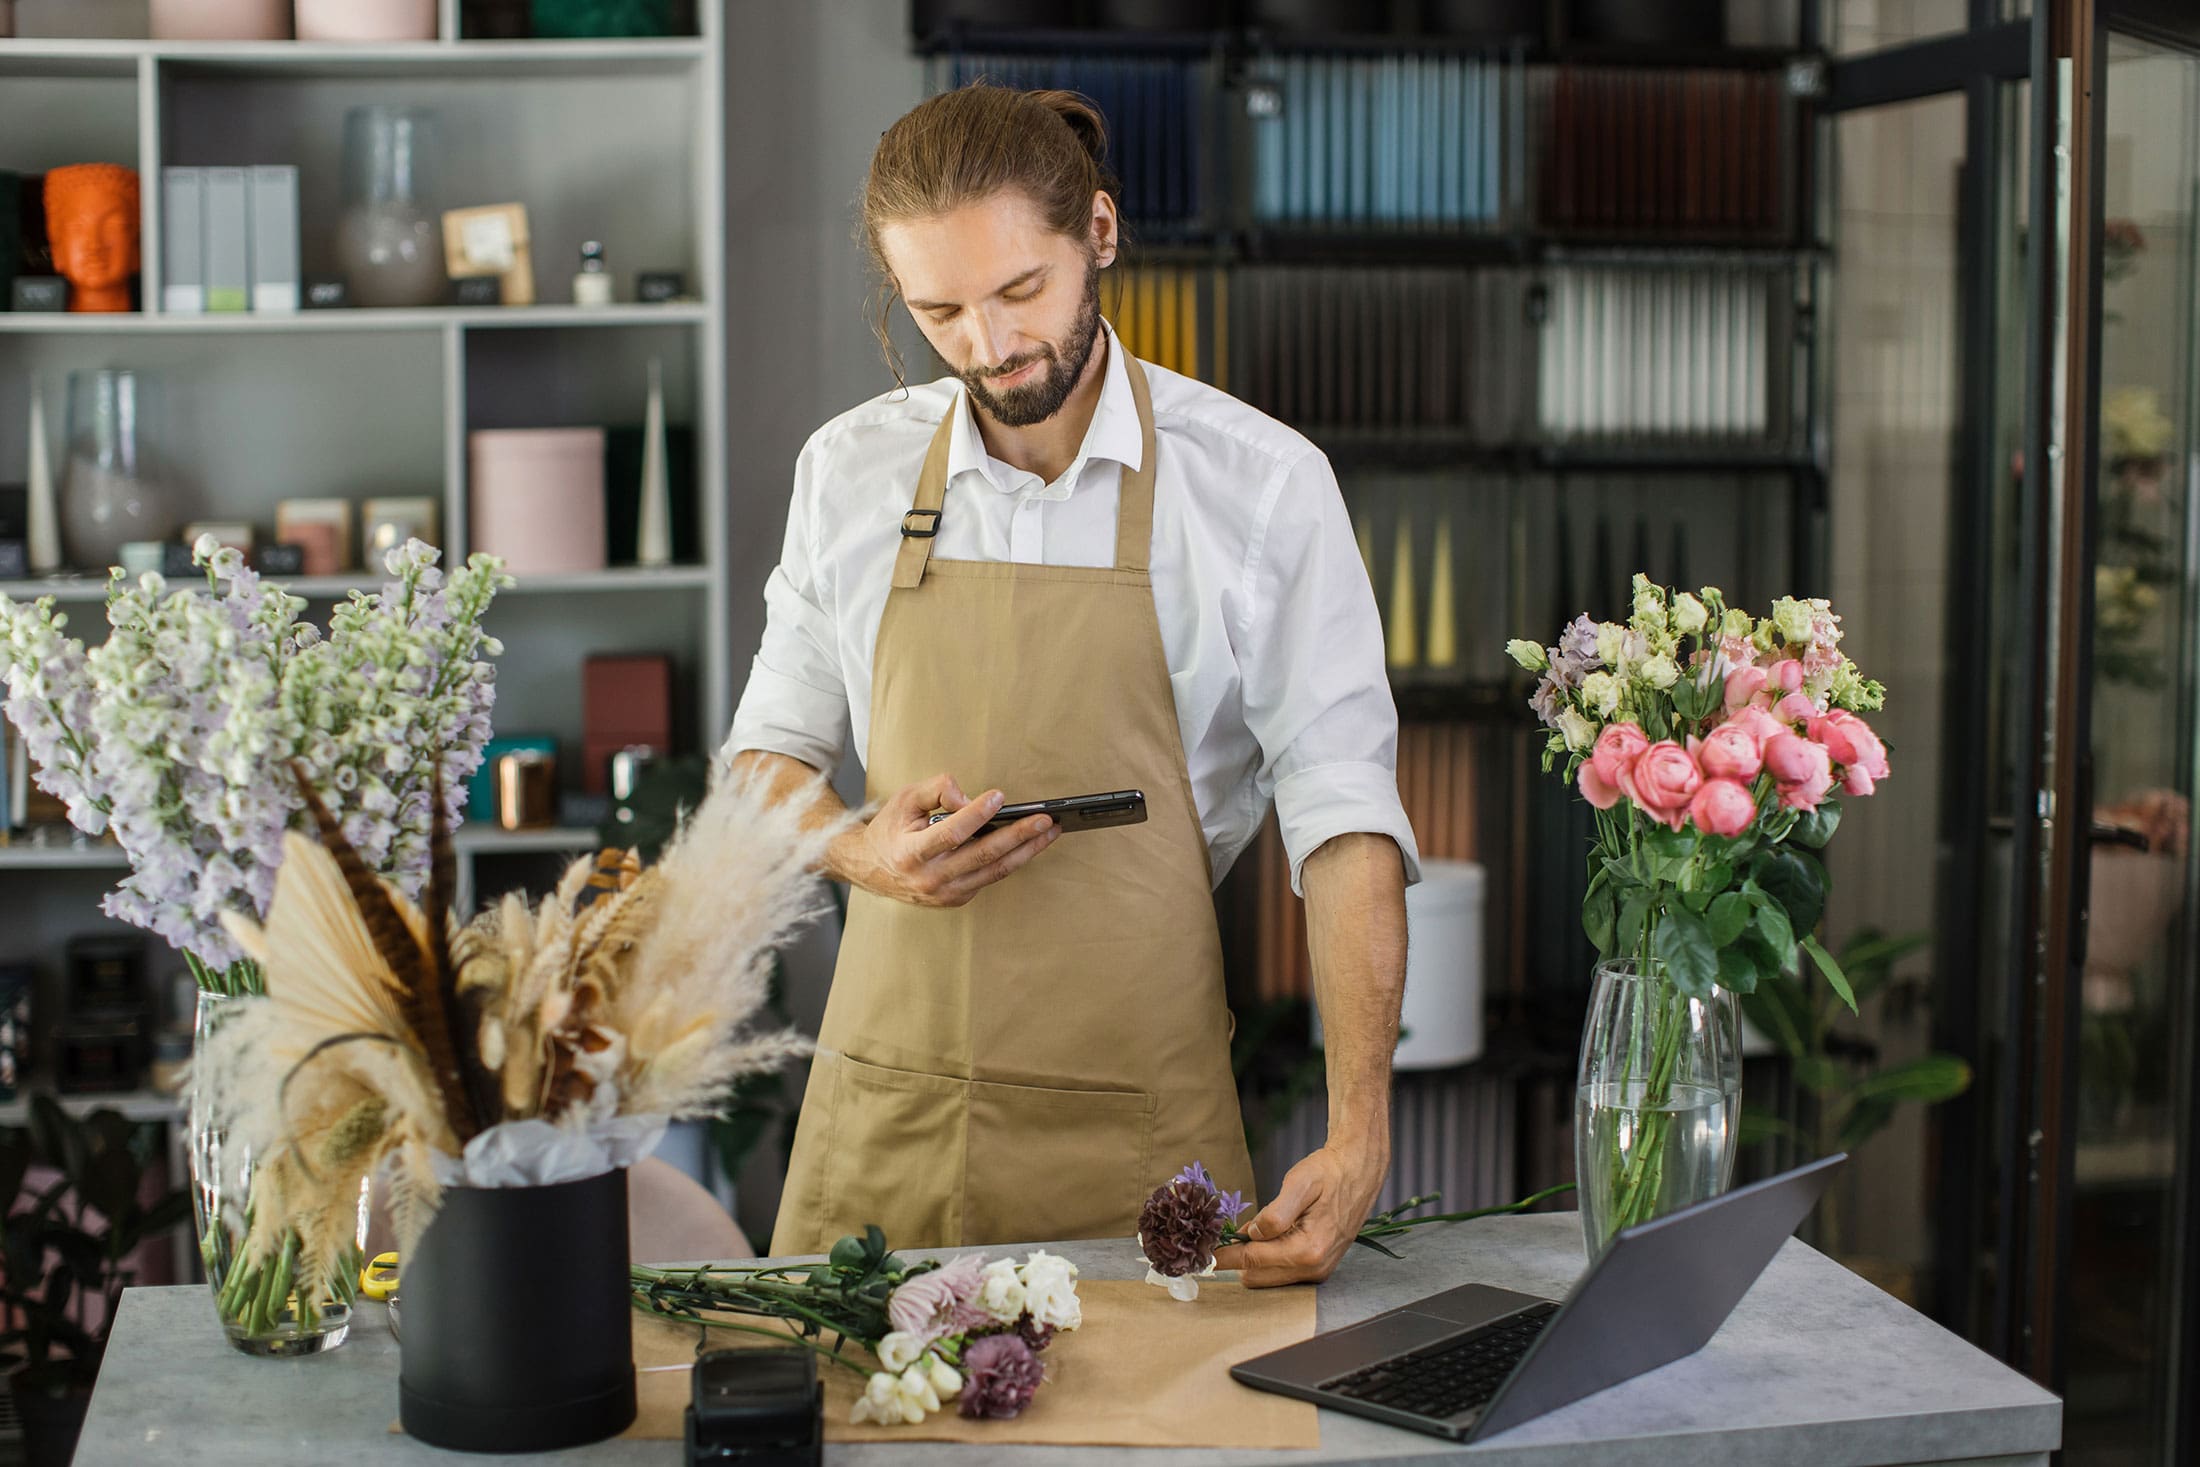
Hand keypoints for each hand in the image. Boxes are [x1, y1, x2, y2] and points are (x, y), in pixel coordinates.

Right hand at [839, 772, 1057, 906]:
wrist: (871, 868)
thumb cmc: (891, 829)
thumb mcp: (904, 799)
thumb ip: (935, 790)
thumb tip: (969, 799)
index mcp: (911, 853)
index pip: (950, 834)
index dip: (976, 815)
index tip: (998, 797)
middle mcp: (929, 879)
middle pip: (982, 856)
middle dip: (1018, 836)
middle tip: (1045, 820)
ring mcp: (945, 894)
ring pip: (994, 871)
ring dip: (1026, 851)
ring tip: (1049, 832)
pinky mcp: (957, 898)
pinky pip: (989, 877)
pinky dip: (1012, 860)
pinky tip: (1031, 844)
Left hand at [1212, 1142, 1387, 1286]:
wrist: (1359, 1170)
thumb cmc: (1330, 1172)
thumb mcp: (1300, 1183)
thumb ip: (1275, 1214)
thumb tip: (1252, 1235)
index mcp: (1308, 1249)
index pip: (1253, 1260)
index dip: (1224, 1256)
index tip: (1201, 1255)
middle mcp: (1314, 1267)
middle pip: (1257, 1276)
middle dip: (1237, 1258)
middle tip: (1223, 1235)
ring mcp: (1318, 1270)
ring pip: (1268, 1276)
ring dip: (1253, 1258)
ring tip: (1249, 1231)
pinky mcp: (1318, 1266)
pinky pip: (1282, 1270)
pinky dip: (1268, 1257)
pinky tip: (1268, 1235)